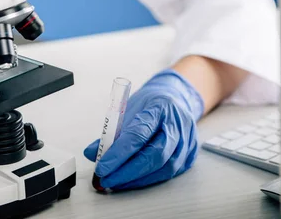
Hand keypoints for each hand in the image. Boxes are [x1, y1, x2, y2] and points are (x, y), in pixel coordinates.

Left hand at [84, 69, 203, 189]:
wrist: (175, 98)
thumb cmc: (149, 104)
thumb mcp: (128, 109)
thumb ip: (110, 133)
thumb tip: (91, 153)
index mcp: (159, 108)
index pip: (138, 134)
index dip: (119, 153)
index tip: (102, 167)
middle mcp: (177, 125)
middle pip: (155, 154)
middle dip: (128, 171)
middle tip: (106, 179)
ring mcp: (187, 140)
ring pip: (165, 167)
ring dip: (138, 179)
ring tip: (117, 181)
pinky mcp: (190, 154)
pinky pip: (171, 172)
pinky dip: (150, 179)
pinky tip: (134, 180)